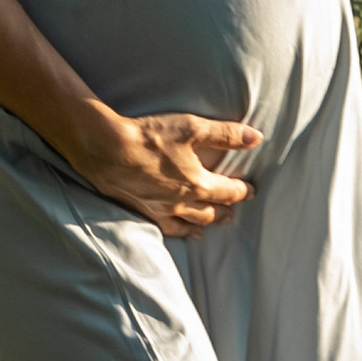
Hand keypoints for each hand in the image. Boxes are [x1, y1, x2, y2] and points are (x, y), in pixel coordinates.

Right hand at [78, 109, 260, 236]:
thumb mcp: (192, 128)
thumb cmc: (149, 137)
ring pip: (189, 224)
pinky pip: (165, 228)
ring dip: (203, 224)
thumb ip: (225, 134)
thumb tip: (255, 137)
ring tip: (209, 227)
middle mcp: (182, 203)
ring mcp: (160, 210)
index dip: (242, 191)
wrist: (106, 150)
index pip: (228, 192)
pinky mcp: (141, 211)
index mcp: (198, 184)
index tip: (251, 191)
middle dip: (224, 211)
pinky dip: (177, 231)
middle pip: (210, 211)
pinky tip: (176, 230)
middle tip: (233, 212)